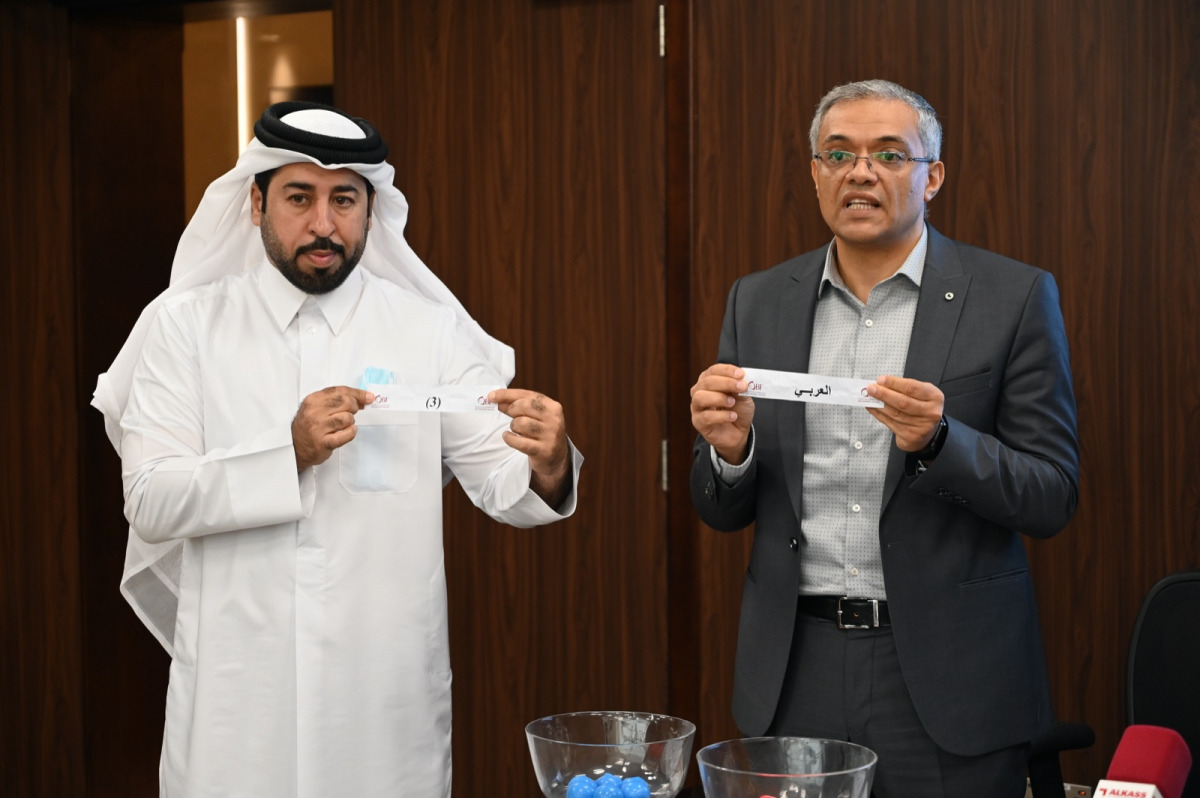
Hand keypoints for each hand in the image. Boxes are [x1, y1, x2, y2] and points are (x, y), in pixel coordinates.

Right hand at [292, 386, 373, 470]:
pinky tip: (348, 432)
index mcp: (313, 400)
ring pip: (347, 418)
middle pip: (346, 402)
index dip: (357, 393)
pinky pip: (346, 434)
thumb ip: (338, 400)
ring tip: (344, 424)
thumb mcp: (318, 407)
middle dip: (355, 406)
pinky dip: (351, 433)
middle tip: (352, 412)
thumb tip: (363, 398)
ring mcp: (318, 428)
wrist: (296, 446)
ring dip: (350, 421)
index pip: (340, 391)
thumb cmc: (309, 425)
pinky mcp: (323, 442)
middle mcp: (314, 412)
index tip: (368, 397)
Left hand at [488, 388, 570, 506]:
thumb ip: (519, 405)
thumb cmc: (541, 432)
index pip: (528, 395)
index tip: (491, 396)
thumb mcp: (536, 415)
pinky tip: (509, 437)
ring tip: (517, 430)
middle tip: (509, 415)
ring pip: (521, 423)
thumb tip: (497, 399)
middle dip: (511, 410)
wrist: (556, 457)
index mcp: (553, 407)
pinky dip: (510, 439)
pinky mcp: (543, 451)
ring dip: (513, 426)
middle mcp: (554, 420)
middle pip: (523, 406)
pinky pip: (519, 442)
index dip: (507, 394)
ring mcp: (550, 436)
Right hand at [690, 363, 754, 463]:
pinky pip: (705, 417)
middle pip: (706, 382)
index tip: (741, 374)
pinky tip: (732, 417)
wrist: (739, 433)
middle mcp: (699, 391)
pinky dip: (721, 416)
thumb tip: (739, 380)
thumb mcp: (743, 396)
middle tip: (742, 387)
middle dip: (726, 383)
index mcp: (709, 381)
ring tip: (732, 402)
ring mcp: (697, 407)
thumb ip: (740, 388)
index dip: (727, 370)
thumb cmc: (738, 410)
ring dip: (719, 398)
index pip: (713, 370)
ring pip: (700, 397)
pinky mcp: (698, 422)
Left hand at [864, 375, 943, 451]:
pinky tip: (872, 408)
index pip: (912, 388)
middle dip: (884, 394)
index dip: (894, 383)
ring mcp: (921, 426)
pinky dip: (879, 414)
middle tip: (871, 388)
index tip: (880, 380)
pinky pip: (890, 423)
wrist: (929, 433)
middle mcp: (930, 412)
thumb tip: (882, 384)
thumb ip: (905, 389)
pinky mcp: (910, 436)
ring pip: (895, 413)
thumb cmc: (922, 408)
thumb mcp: (922, 394)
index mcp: (935, 397)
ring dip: (879, 405)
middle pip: (903, 402)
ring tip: (869, 398)